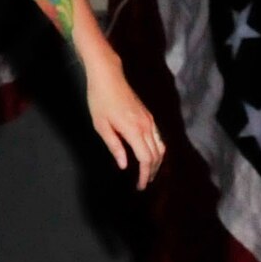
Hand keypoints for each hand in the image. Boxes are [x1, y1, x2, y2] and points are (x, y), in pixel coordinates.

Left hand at [83, 50, 165, 190]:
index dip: (145, 175)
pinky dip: (156, 150)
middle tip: (143, 184)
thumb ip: (114, 146)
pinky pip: (158, 137)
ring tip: (148, 173)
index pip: (146, 159)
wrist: (108, 75)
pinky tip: (148, 155)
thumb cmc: (99, 100)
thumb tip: (124, 165)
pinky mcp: (149, 115)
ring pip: (161, 146)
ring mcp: (149, 120)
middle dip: (152, 172)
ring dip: (157, 162)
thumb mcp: (101, 125)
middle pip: (157, 155)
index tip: (140, 186)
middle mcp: (146, 125)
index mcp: (134, 130)